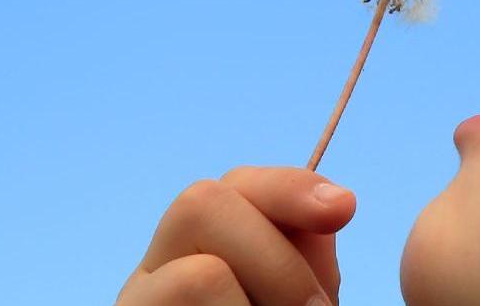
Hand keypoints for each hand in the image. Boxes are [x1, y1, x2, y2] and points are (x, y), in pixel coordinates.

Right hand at [116, 166, 357, 305]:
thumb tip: (332, 203)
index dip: (290, 186)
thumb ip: (306, 254)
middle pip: (201, 203)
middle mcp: (156, 269)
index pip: (230, 187)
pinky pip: (188, 303)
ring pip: (199, 274)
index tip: (344, 207)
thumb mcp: (298, 301)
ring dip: (263, 304)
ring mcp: (135, 300)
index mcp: (198, 250)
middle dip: (277, 260)